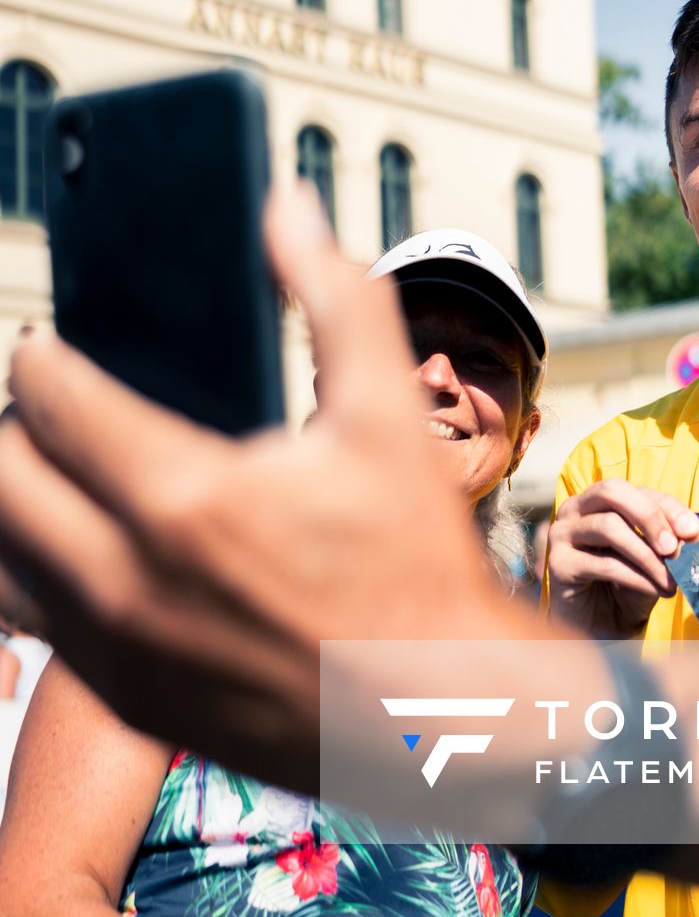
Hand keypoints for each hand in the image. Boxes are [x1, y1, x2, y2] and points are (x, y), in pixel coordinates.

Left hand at [0, 184, 501, 788]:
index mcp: (188, 495)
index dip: (39, 356)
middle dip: (15, 426)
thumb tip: (287, 204)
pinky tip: (88, 547)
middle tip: (52, 408)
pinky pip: (30, 623)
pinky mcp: (120, 696)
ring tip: (59, 477)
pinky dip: (37, 573)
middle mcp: (129, 578)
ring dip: (16, 505)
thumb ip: (332, 293)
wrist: (438, 712)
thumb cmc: (415, 563)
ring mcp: (116, 648)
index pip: (48, 397)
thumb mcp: (386, 413)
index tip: (51, 347)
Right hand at [547, 482, 698, 636]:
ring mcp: (562, 533)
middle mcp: (576, 509)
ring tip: (671, 581)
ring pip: (608, 526)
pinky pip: (604, 563)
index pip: (638, 491)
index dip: (669, 508)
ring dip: (647, 555)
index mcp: (600, 500)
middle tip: (674, 547)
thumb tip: (693, 532)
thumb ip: (668, 542)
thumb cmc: (627, 587)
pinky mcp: (558, 563)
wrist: (600, 628)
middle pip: (613, 492)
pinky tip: (655, 590)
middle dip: (650, 516)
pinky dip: (637, 577)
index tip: (695, 532)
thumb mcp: (654, 559)